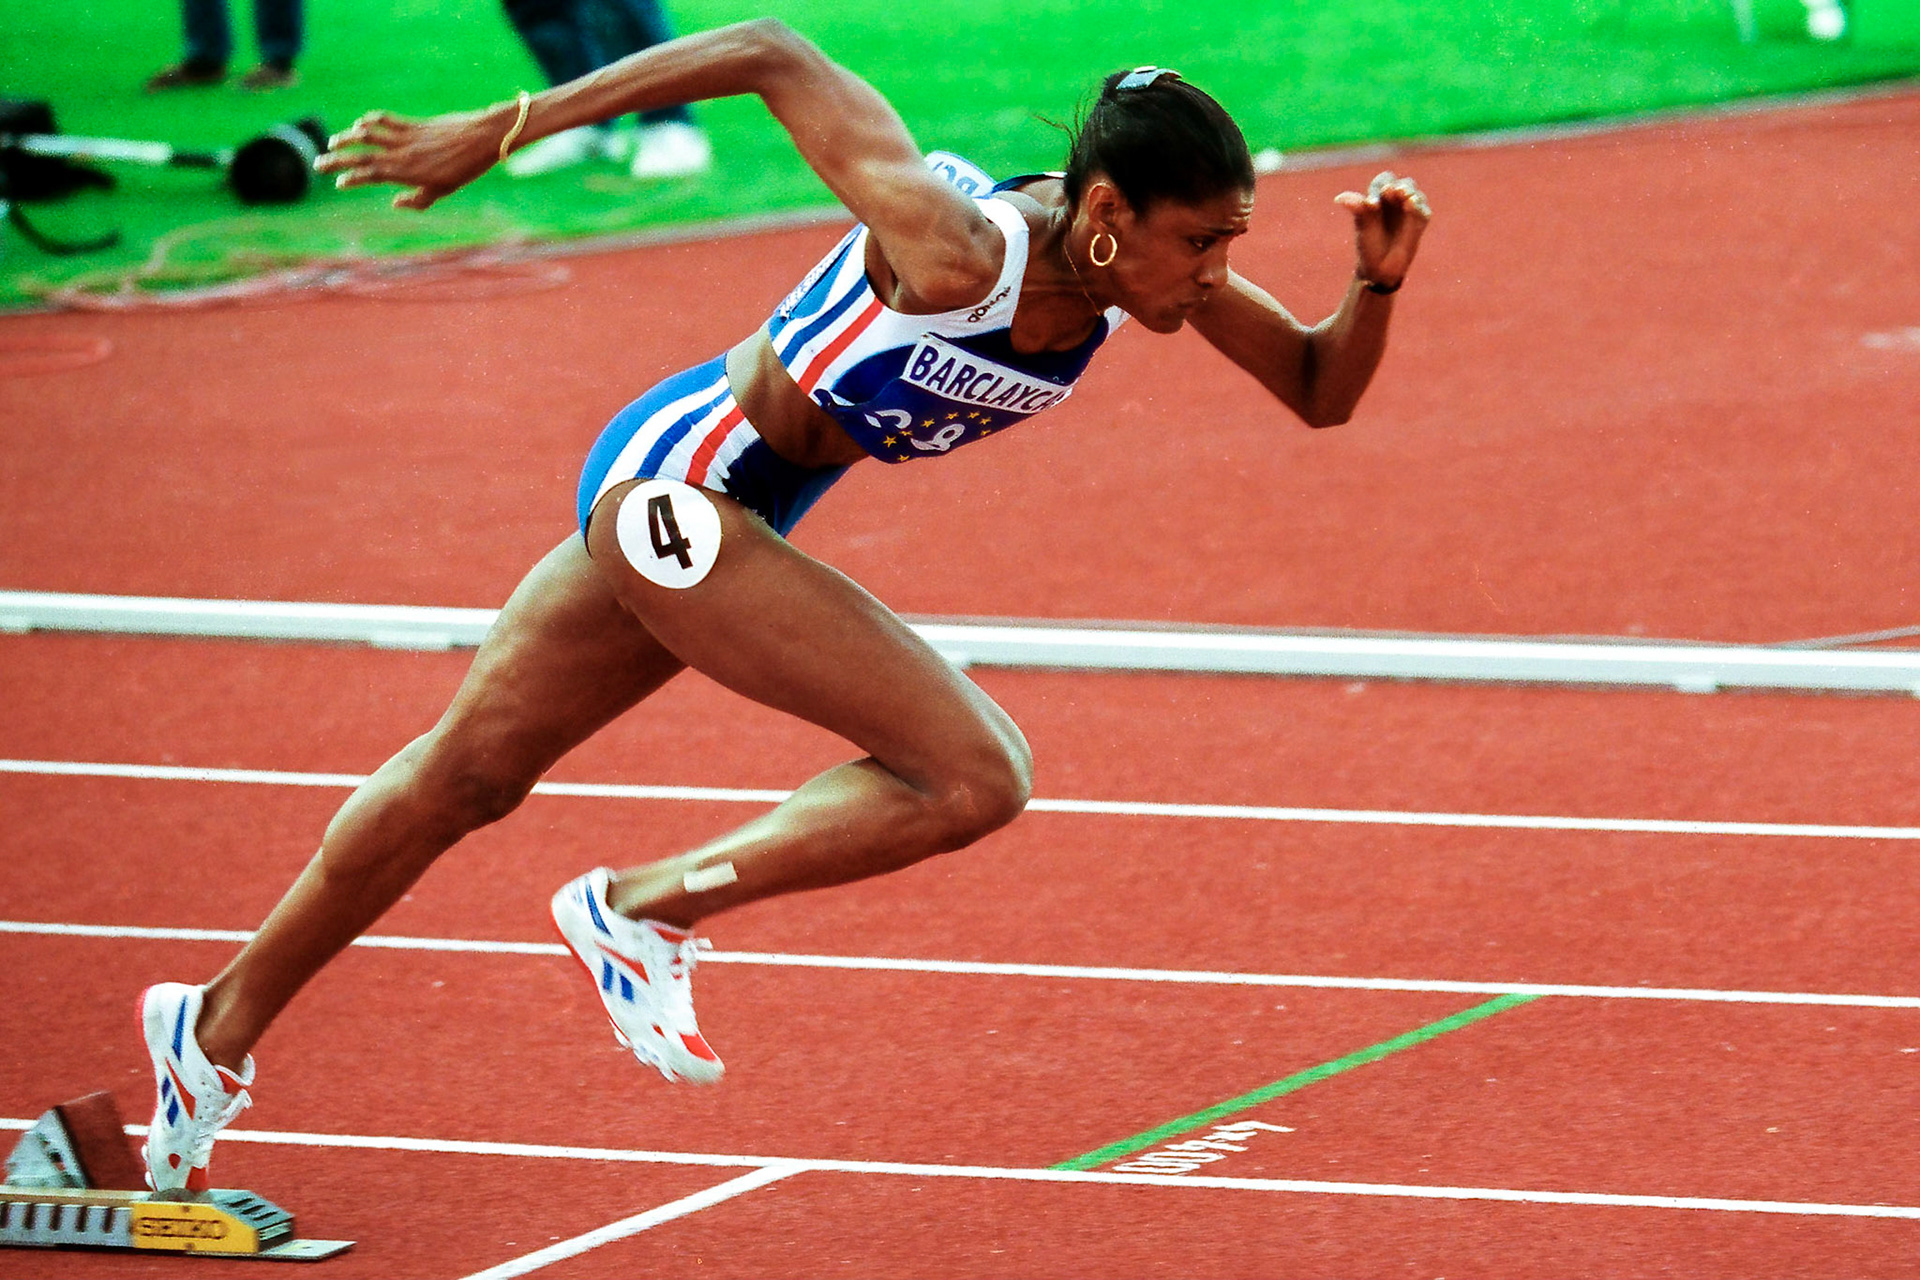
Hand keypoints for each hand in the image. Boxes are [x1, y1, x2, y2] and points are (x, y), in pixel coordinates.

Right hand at [313, 106, 506, 210]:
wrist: (482, 137)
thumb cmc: (466, 169)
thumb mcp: (444, 190)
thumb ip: (418, 200)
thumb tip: (394, 203)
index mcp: (407, 173)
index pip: (370, 175)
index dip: (351, 178)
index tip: (339, 184)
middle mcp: (402, 154)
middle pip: (361, 155)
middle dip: (337, 160)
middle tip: (318, 164)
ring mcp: (406, 137)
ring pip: (367, 135)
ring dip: (347, 138)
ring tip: (333, 143)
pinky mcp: (413, 124)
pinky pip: (386, 120)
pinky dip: (370, 121)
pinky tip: (361, 124)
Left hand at [1334, 171, 1430, 291]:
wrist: (1380, 268)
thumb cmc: (1368, 245)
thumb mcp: (1362, 226)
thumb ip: (1357, 209)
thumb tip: (1338, 198)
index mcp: (1380, 196)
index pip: (1383, 181)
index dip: (1377, 188)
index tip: (1371, 204)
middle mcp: (1396, 199)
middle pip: (1401, 183)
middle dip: (1396, 187)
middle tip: (1389, 192)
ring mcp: (1410, 208)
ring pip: (1413, 192)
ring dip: (1408, 191)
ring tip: (1402, 195)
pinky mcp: (1421, 220)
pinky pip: (1422, 209)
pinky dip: (1418, 205)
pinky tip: (1410, 205)